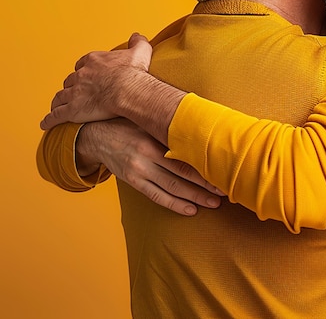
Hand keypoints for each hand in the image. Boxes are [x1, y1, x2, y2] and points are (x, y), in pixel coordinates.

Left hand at [41, 33, 153, 129]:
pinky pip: (56, 115)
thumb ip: (138, 42)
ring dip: (58, 101)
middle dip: (71, 85)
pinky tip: (46, 123)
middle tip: (74, 91)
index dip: (83, 70)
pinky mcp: (73, 110)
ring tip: (58, 106)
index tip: (87, 74)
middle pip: (70, 80)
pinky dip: (50, 119)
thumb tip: (137, 36)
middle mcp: (81, 75)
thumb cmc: (133, 72)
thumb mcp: (140, 52)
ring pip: (60, 96)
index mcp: (93, 61)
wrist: (129, 90)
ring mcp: (75, 92)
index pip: (82, 64)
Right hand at [78, 118, 223, 215]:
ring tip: (213, 203)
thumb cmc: (129, 124)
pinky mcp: (132, 181)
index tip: (222, 171)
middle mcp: (146, 156)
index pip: (184, 156)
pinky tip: (190, 209)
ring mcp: (138, 171)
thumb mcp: (148, 121)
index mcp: (153, 139)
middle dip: (204, 185)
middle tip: (224, 191)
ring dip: (194, 197)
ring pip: (171, 188)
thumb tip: (201, 125)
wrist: (96, 135)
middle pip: (181, 174)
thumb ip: (170, 127)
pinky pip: (156, 196)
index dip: (203, 166)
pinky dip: (174, 204)